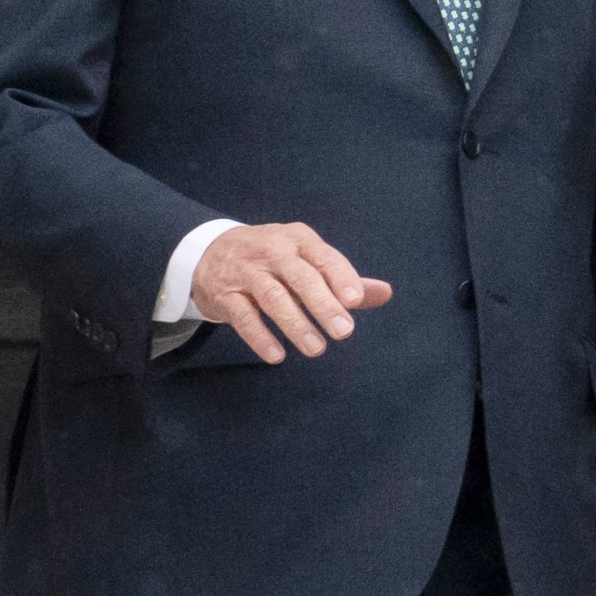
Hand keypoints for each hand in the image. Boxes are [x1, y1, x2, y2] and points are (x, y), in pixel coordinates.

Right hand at [189, 222, 391, 362]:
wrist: (210, 251)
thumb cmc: (273, 259)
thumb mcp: (306, 259)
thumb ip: (343, 278)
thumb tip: (386, 293)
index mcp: (298, 240)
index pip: (324, 257)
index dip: (341, 277)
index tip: (356, 301)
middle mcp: (272, 251)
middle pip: (300, 276)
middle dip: (323, 304)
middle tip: (344, 332)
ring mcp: (246, 271)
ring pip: (272, 297)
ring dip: (295, 324)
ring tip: (317, 349)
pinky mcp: (225, 293)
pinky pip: (242, 316)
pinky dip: (259, 336)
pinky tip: (276, 355)